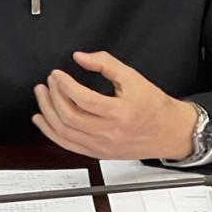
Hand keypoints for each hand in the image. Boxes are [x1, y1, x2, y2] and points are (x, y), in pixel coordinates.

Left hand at [31, 51, 198, 160]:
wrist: (169, 132)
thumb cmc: (154, 106)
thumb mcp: (133, 77)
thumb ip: (105, 63)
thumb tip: (80, 57)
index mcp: (120, 113)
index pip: (83, 99)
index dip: (65, 85)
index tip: (57, 74)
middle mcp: (109, 133)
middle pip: (69, 116)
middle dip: (53, 97)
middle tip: (48, 82)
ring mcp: (102, 146)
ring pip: (64, 133)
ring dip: (47, 113)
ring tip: (42, 96)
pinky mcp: (98, 153)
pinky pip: (68, 146)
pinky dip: (51, 133)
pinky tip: (42, 120)